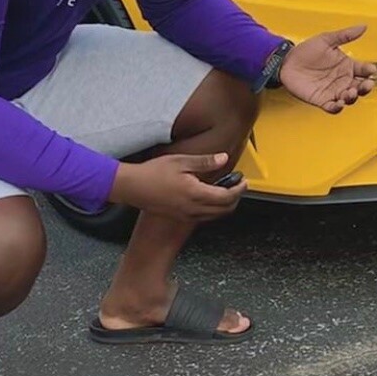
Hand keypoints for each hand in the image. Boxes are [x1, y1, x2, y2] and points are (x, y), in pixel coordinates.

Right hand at [109, 152, 246, 222]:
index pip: (227, 197)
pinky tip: (209, 197)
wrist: (132, 187)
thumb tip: (224, 158)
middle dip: (235, 199)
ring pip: (214, 216)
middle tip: (239, 186)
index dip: (239, 190)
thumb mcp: (181, 161)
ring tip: (227, 191)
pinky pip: (203, 217)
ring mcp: (186, 215)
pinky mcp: (179, 217)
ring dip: (225, 206)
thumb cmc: (153, 173)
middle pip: (224, 210)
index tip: (244, 182)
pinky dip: (213, 210)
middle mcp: (193, 209)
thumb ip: (205, 162)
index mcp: (195, 194)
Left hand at [279, 25, 376, 113]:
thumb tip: (363, 26)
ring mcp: (334, 91)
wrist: (286, 62)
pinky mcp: (322, 100)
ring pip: (349, 98)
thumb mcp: (326, 39)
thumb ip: (345, 35)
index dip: (369, 70)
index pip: (364, 70)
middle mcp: (343, 80)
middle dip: (366, 87)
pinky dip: (337, 108)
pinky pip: (333, 107)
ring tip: (350, 92)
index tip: (371, 69)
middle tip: (367, 84)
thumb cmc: (306, 51)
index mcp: (347, 65)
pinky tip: (339, 103)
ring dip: (352, 97)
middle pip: (360, 86)